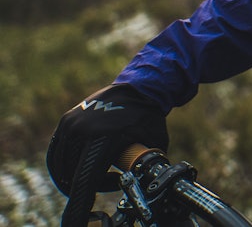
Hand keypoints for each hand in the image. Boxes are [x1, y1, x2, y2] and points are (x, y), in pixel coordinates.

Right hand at [46, 83, 168, 194]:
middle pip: (73, 175)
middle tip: (109, 179)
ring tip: (98, 171)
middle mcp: (83, 132)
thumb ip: (145, 165)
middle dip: (87, 184)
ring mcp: (71, 125)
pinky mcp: (66, 120)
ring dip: (74, 175)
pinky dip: (64, 164)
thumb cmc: (149, 118)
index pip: (86, 178)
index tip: (92, 202)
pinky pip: (57, 151)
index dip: (87, 195)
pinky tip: (79, 166)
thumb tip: (146, 182)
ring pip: (62, 165)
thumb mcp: (155, 143)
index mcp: (104, 139)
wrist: (139, 88)